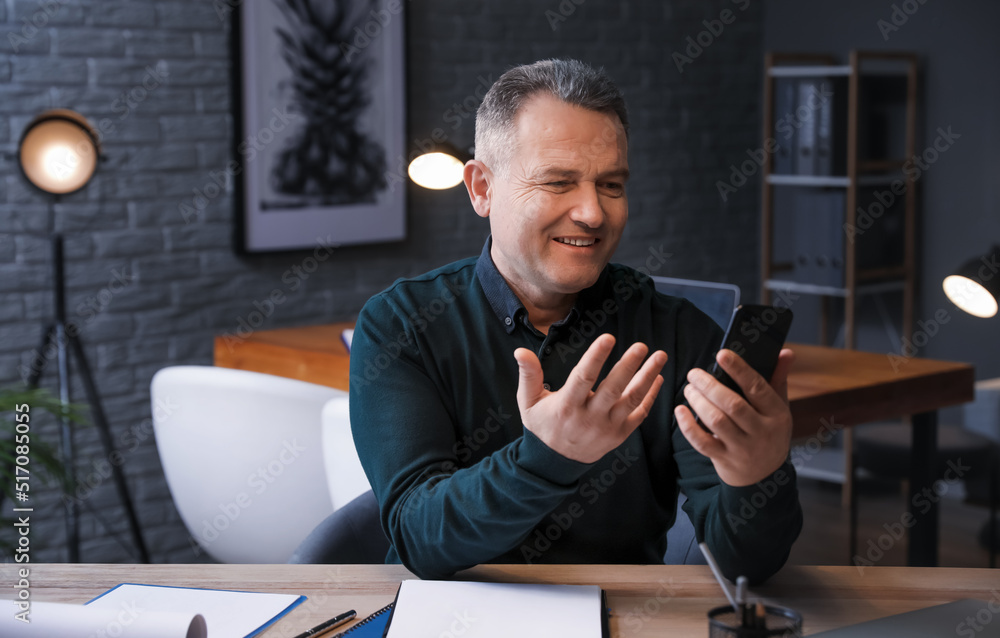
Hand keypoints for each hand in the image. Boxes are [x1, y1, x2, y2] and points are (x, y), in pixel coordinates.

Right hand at [514, 334, 667, 463]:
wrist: (555, 463)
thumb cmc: (542, 425)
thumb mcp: (528, 402)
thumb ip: (529, 375)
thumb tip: (520, 351)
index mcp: (567, 406)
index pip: (583, 378)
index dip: (596, 357)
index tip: (608, 338)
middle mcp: (589, 418)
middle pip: (613, 389)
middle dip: (629, 366)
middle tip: (641, 346)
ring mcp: (607, 428)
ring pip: (631, 400)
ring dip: (647, 377)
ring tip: (659, 356)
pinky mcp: (620, 435)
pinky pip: (639, 414)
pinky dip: (650, 396)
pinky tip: (657, 377)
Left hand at [675, 348, 795, 486]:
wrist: (765, 477)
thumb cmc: (769, 432)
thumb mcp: (779, 408)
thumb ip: (778, 379)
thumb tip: (786, 352)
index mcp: (777, 414)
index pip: (757, 388)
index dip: (739, 370)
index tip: (721, 354)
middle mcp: (762, 432)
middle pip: (733, 405)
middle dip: (710, 386)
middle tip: (694, 373)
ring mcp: (743, 448)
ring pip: (717, 422)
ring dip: (698, 402)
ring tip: (688, 389)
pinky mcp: (725, 460)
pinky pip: (703, 443)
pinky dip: (688, 426)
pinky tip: (679, 410)